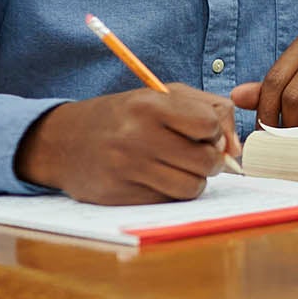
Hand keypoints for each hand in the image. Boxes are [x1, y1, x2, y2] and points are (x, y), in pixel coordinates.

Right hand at [15, 85, 239, 204]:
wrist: (62, 141)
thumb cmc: (123, 116)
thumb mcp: (162, 96)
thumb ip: (210, 110)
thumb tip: (236, 150)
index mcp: (149, 105)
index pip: (208, 125)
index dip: (212, 132)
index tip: (200, 132)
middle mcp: (137, 137)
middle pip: (206, 162)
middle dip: (210, 161)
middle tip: (194, 155)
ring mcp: (127, 169)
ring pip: (192, 187)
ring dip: (193, 180)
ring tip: (175, 167)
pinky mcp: (121, 196)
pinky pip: (168, 201)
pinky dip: (169, 192)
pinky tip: (153, 178)